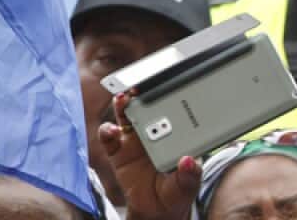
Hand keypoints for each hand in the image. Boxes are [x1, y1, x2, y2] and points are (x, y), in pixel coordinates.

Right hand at [98, 91, 200, 219]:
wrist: (154, 208)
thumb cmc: (174, 194)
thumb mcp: (187, 188)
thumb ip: (189, 176)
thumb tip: (189, 161)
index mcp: (173, 137)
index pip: (171, 113)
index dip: (168, 99)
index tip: (167, 89)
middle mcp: (152, 133)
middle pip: (145, 107)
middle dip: (141, 94)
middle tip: (140, 88)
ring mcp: (133, 140)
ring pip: (125, 115)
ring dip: (122, 104)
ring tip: (123, 99)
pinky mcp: (117, 149)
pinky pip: (108, 136)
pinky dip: (107, 131)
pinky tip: (111, 131)